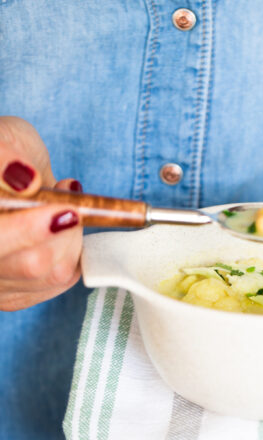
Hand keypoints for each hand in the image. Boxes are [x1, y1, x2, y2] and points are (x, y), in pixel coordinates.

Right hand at [0, 116, 82, 310]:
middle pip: (32, 263)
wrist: (13, 177)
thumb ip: (5, 154)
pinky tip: (61, 231)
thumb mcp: (3, 137)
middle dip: (62, 228)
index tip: (66, 210)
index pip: (0, 241)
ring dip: (70, 236)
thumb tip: (26, 182)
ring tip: (61, 207)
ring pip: (50, 273)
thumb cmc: (4, 155)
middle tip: (66, 197)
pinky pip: (60, 280)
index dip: (30, 230)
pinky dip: (72, 251)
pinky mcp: (15, 294)